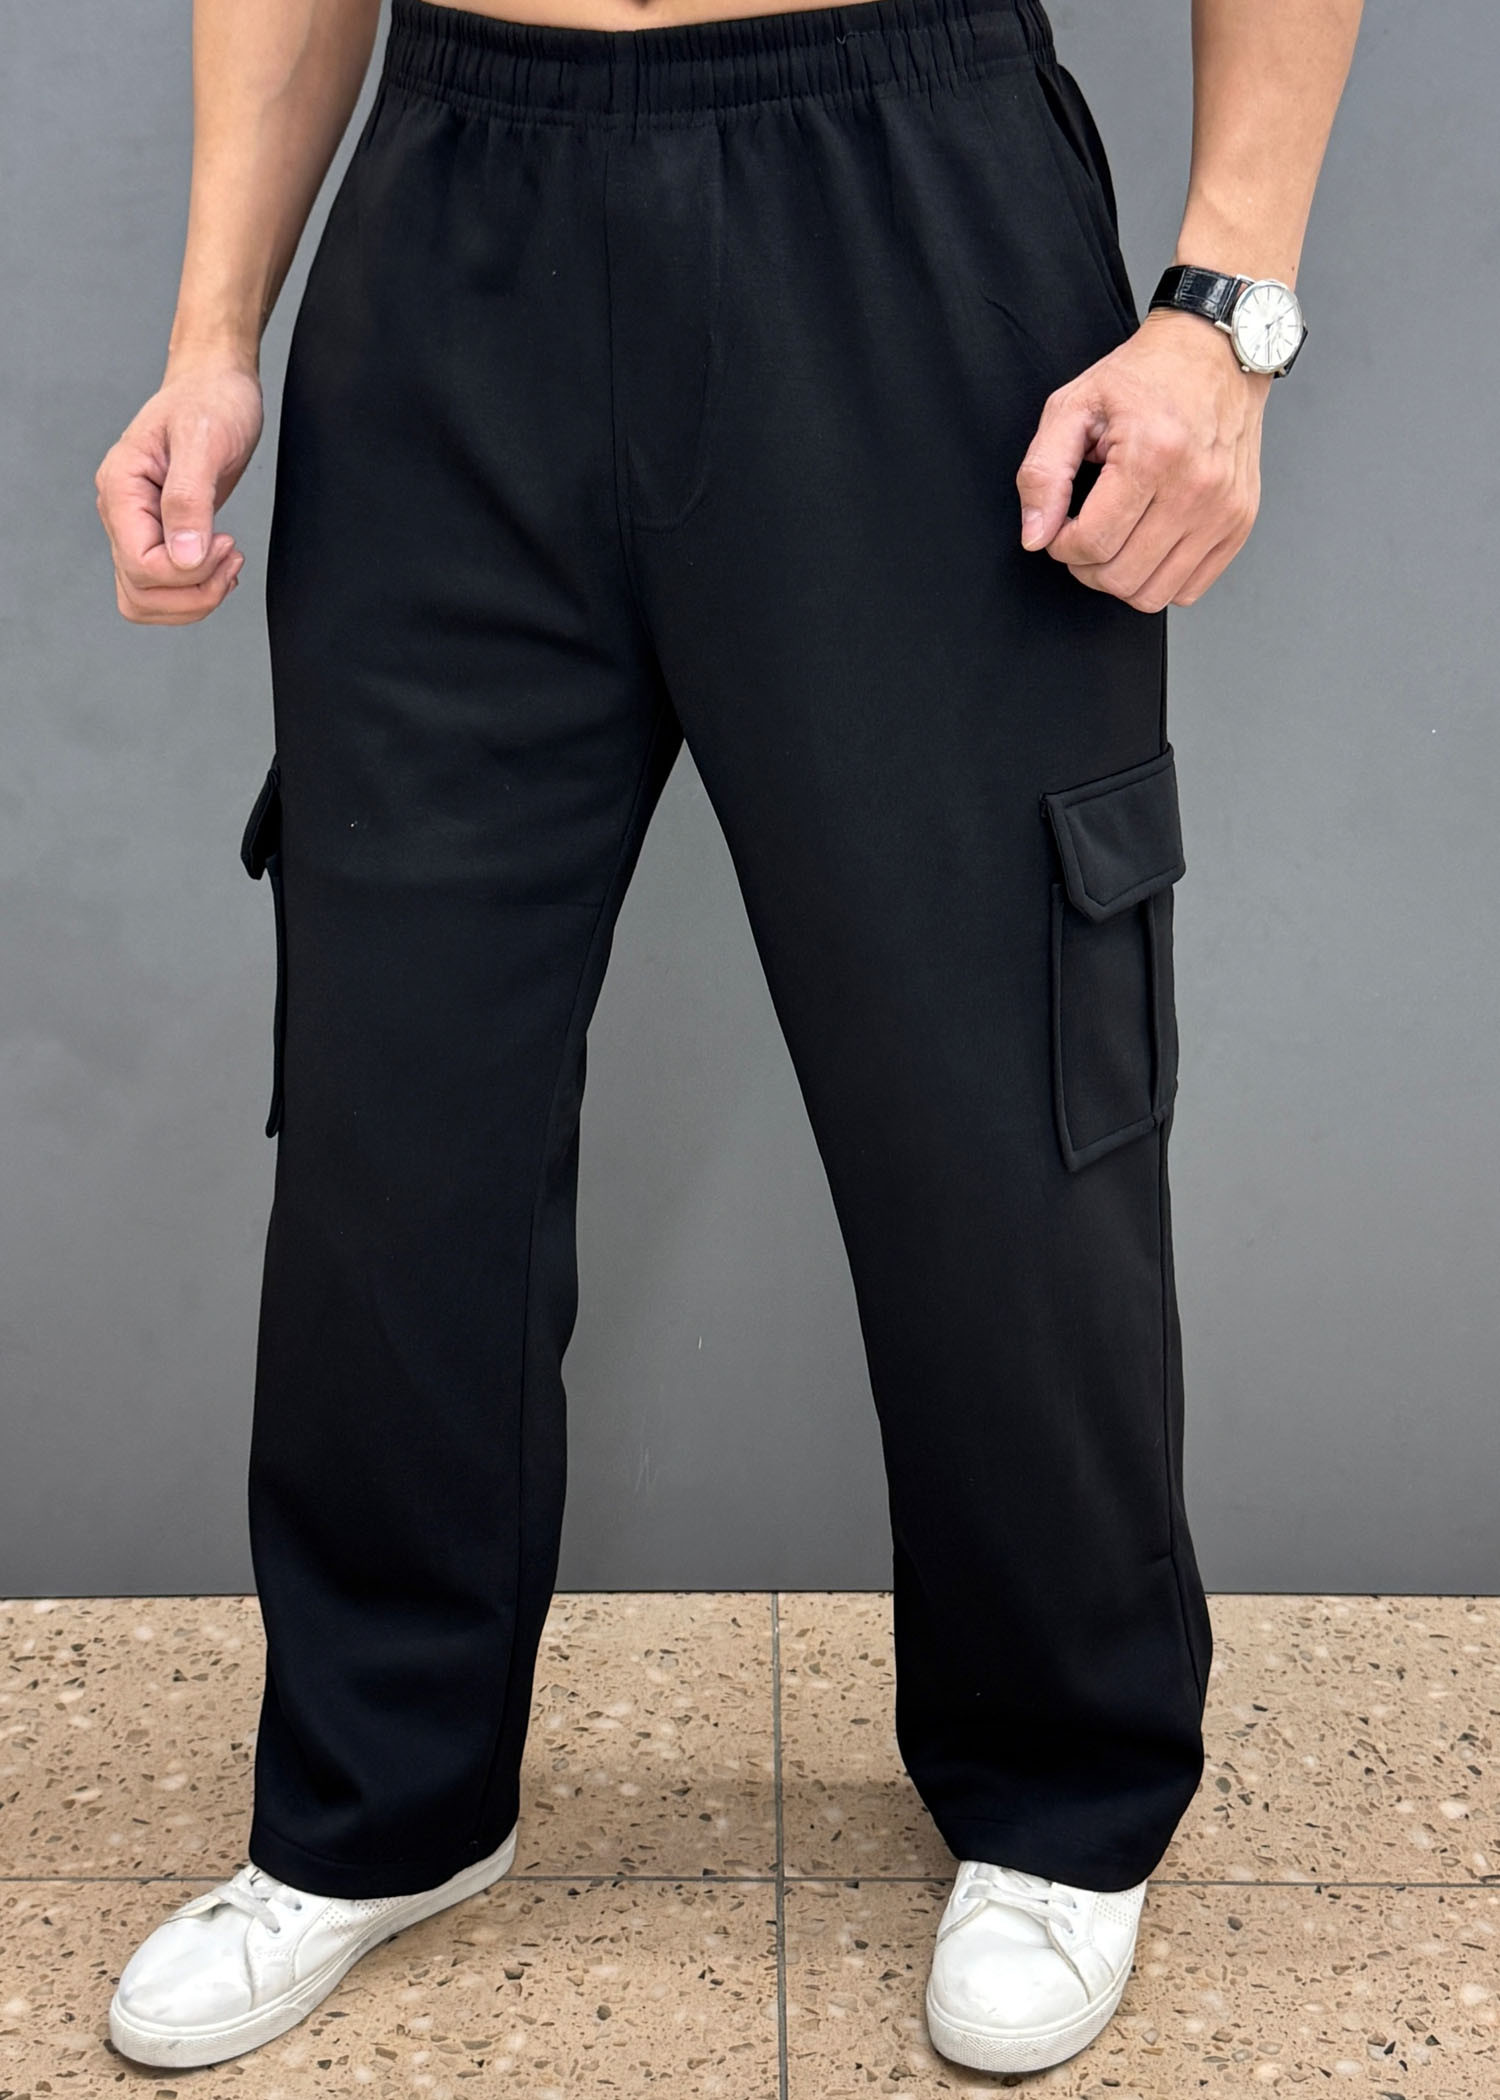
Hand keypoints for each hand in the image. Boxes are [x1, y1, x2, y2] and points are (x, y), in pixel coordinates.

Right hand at [95, 359, 264, 624]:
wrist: (216, 384)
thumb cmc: (210, 400)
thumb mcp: (203, 440)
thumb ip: (189, 499)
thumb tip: (184, 556)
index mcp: (121, 488)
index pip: (141, 565)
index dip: (188, 571)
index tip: (225, 542)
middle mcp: (121, 512)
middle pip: (140, 592)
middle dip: (194, 592)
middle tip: (231, 557)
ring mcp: (137, 527)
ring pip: (145, 600)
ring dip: (193, 600)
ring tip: (229, 564)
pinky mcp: (158, 535)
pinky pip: (162, 587)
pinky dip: (193, 592)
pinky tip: (221, 566)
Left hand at [1015, 307, 1270, 610]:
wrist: (1216, 353)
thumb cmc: (1145, 375)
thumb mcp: (1074, 406)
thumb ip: (1043, 473)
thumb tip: (1036, 536)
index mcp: (1152, 454)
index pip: (1092, 545)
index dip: (1062, 546)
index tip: (1062, 525)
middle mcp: (1196, 487)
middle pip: (1121, 577)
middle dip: (1087, 566)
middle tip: (1085, 533)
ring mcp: (1224, 510)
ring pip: (1154, 594)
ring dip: (1122, 578)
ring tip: (1115, 540)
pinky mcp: (1239, 522)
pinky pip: (1189, 589)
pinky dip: (1160, 579)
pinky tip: (1148, 543)